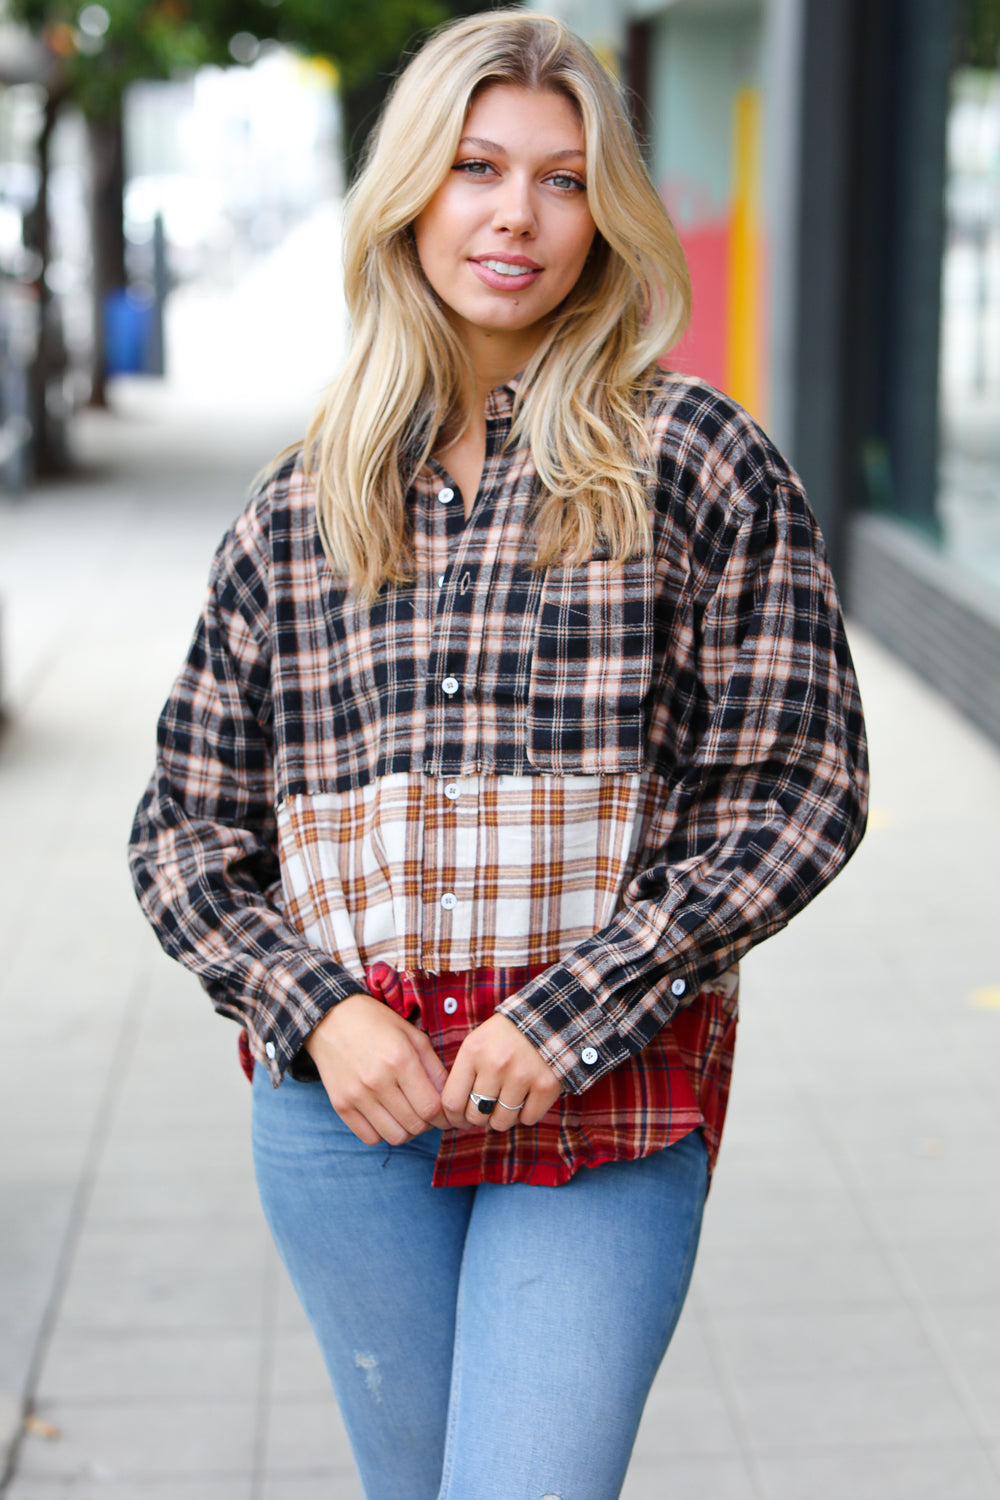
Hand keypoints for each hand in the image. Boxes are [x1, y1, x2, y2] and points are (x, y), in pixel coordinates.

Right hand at [304, 993, 448, 1145]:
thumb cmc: (377, 1024)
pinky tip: (385, 1115)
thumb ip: (434, 1067)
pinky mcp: (340, 1105)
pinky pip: (370, 1138)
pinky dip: (383, 1132)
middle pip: (415, 1125)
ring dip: (407, 1130)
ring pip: (395, 1137)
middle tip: (426, 1112)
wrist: (331, 1019)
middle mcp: (377, 1081)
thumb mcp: (412, 1035)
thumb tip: (449, 1098)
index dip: (444, 1115)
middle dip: (428, 1123)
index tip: (445, 1113)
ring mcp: (356, 1095)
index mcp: (400, 1060)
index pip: (431, 1108)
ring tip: (406, 1114)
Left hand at [441, 1013, 561, 1131]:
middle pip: (476, 1116)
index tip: (461, 1118)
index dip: (454, 1117)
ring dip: (504, 1117)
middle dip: (480, 1117)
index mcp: (473, 1051)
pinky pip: (528, 1119)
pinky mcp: (546, 1085)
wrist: (547, 1019)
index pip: (451, 1102)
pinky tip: (527, 1097)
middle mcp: (496, 1064)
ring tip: (507, 1100)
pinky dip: (527, 1114)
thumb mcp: (476, 1043)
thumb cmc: (504, 1037)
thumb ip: (463, 1075)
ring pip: (502, 1122)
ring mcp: (522, 1076)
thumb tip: (455, 1115)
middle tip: (487, 1108)